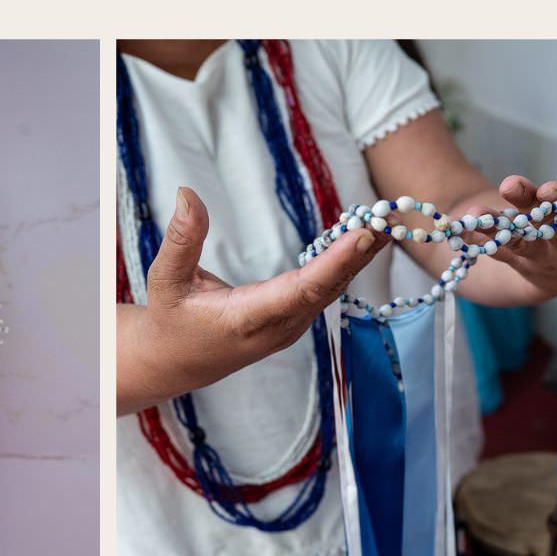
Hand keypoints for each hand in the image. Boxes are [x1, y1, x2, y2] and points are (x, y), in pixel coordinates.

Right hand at [117, 186, 383, 414]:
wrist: (176, 362)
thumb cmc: (171, 318)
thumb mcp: (165, 279)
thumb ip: (181, 239)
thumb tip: (188, 193)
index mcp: (245, 319)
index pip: (300, 290)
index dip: (335, 262)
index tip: (364, 234)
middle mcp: (276, 328)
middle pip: (328, 288)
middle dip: (361, 252)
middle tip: (391, 215)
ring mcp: (289, 329)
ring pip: (332, 290)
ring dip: (360, 256)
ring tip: (387, 219)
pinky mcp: (293, 323)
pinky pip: (326, 291)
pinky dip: (346, 264)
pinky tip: (365, 239)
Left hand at [459, 124, 556, 297]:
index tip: (552, 186)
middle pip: (547, 225)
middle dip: (530, 207)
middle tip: (511, 185)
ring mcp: (538, 254)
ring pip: (517, 242)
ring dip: (495, 228)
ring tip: (476, 214)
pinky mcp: (514, 261)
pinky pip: (495, 251)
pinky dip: (478, 239)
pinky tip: (462, 226)